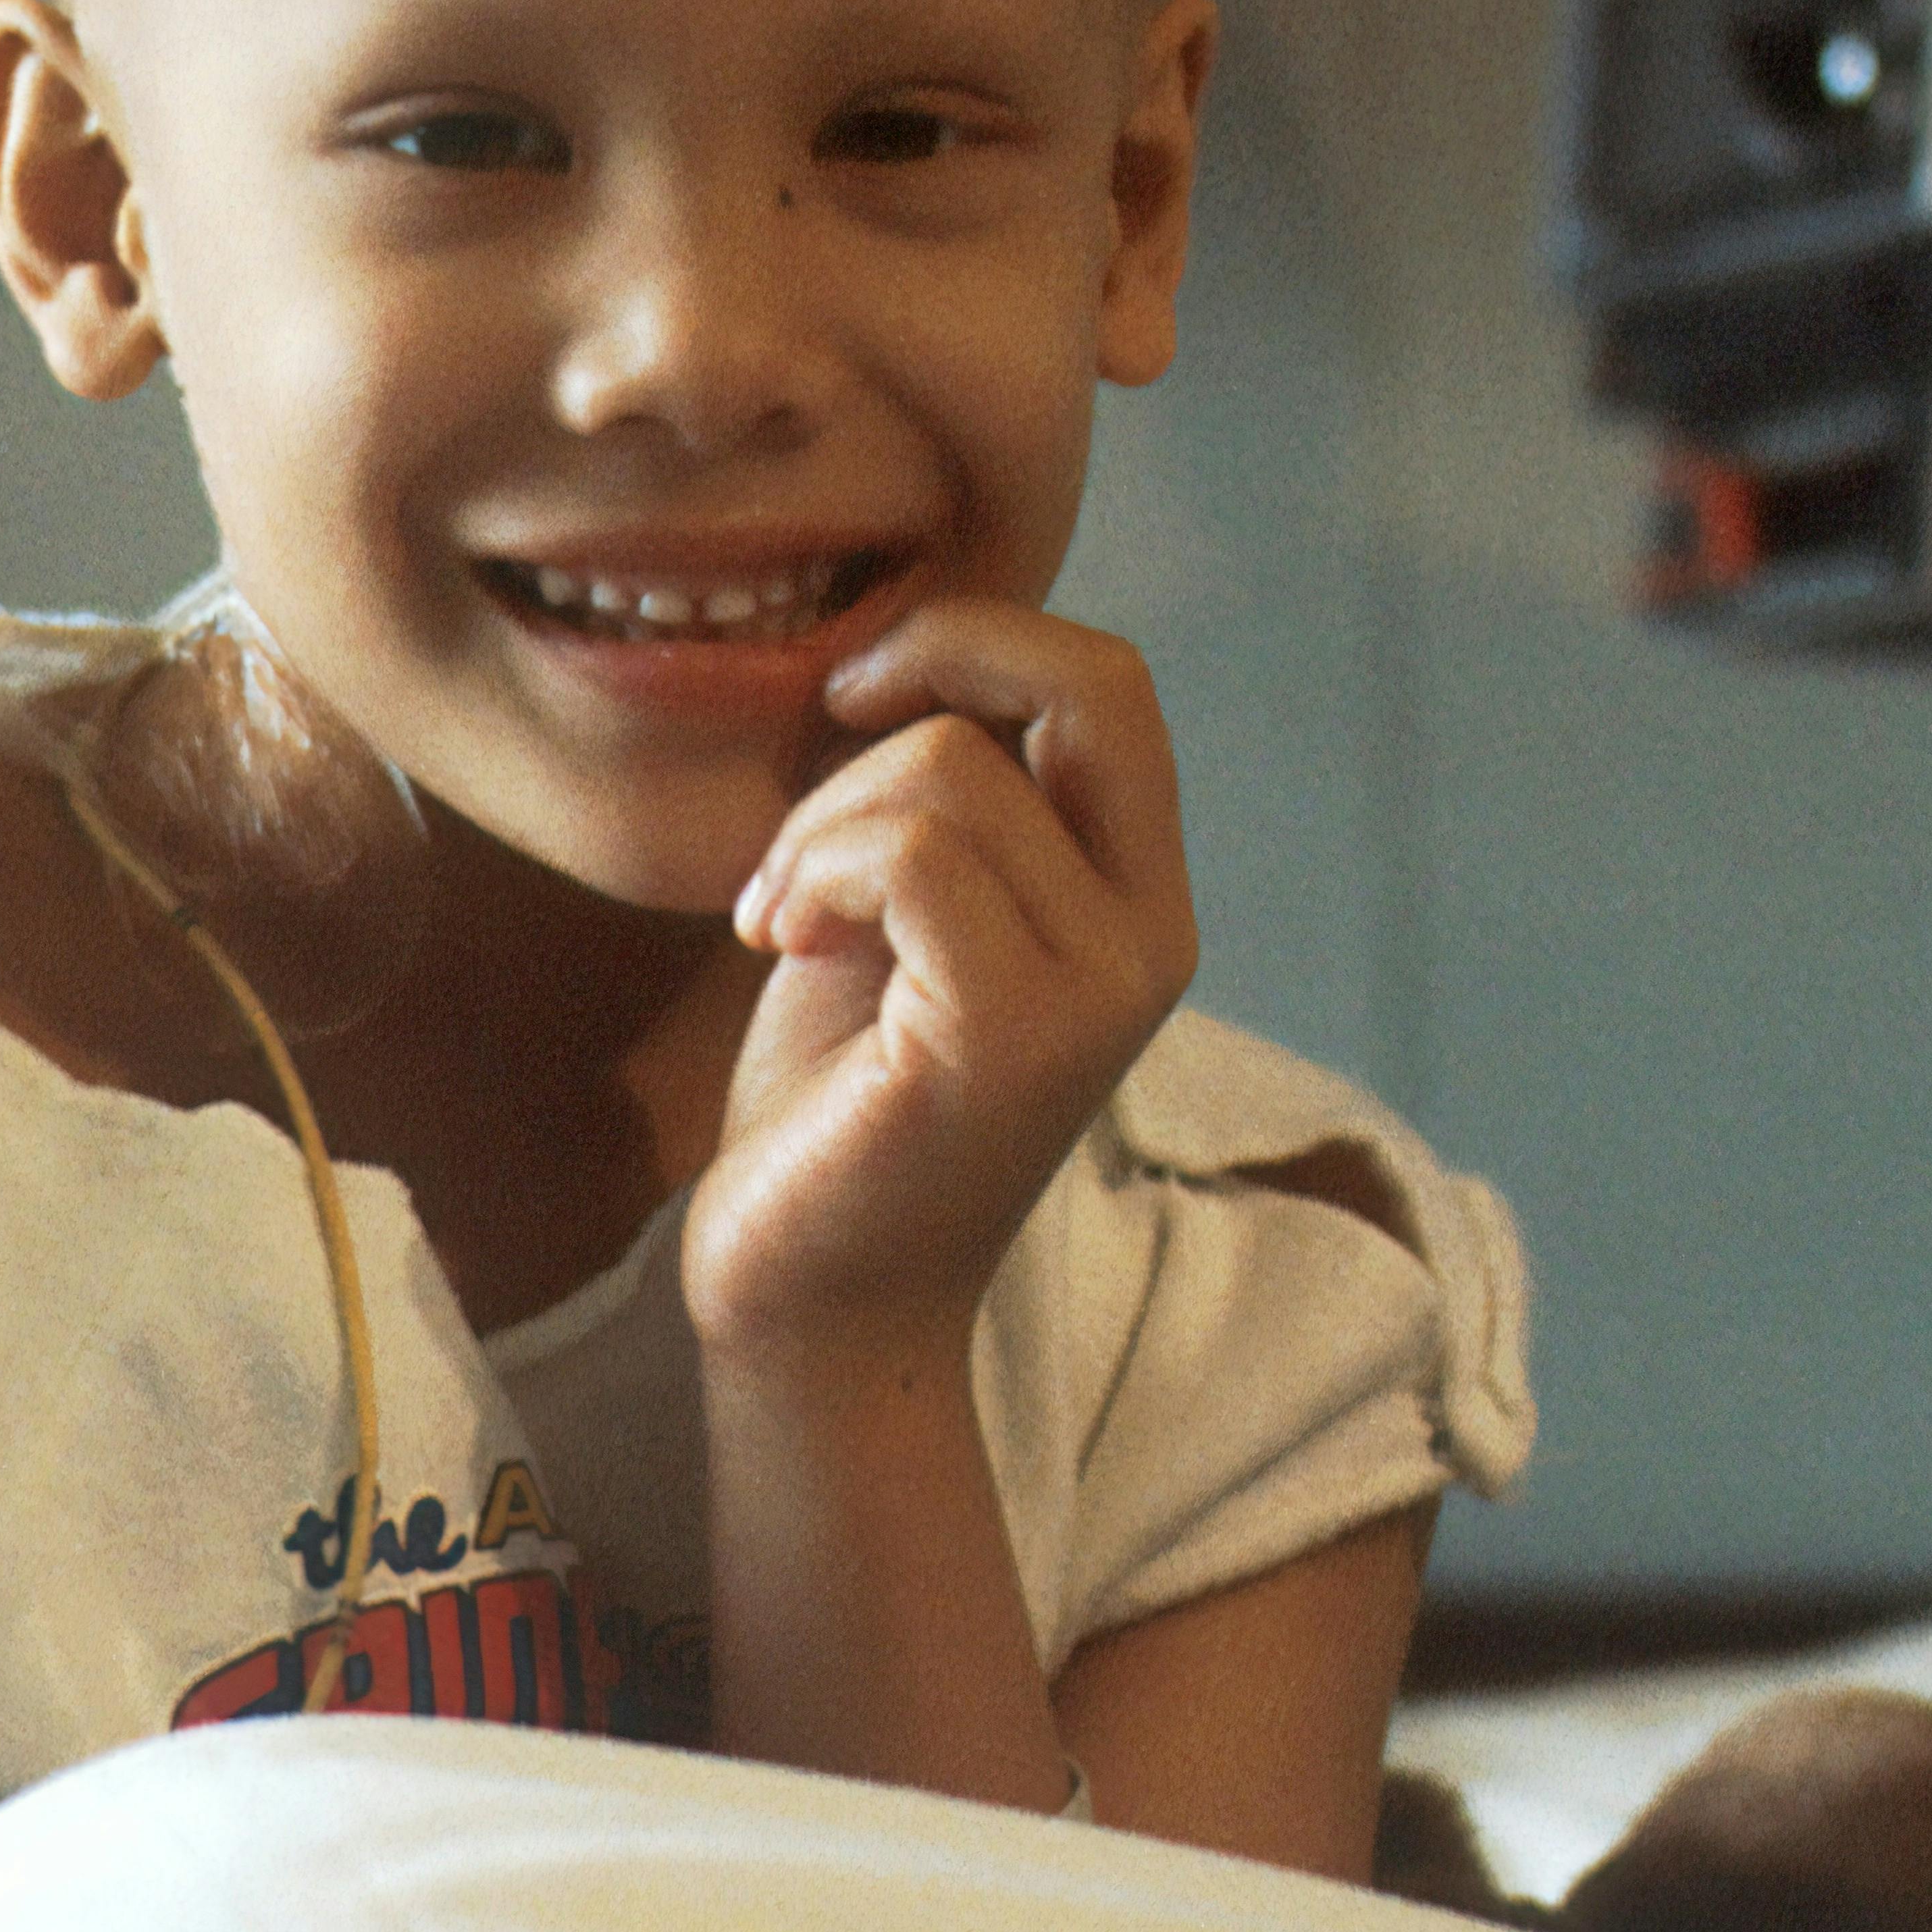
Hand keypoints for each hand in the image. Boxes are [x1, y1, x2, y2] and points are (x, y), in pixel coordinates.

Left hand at [680, 598, 1197, 1373]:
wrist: (806, 1294)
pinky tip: (780, 943)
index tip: (855, 698)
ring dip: (818, 822)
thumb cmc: (835, 1095)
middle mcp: (1151, 936)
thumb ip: (941, 793)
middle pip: (1085, 681)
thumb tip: (899, 654)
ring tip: (781, 916)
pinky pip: (914, 855)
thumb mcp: (900, 904)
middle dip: (926, 669)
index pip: (1109, 680)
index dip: (976, 638)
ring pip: (951, 771)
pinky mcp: (1016, 1038)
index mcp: (1134, 894)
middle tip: (821, 755)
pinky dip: (814, 873)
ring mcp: (1098, 990)